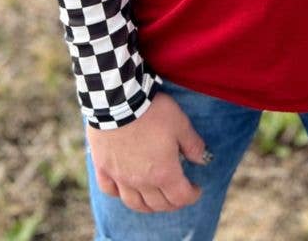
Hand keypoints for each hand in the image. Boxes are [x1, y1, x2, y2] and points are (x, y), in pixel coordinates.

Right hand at [86, 92, 211, 213]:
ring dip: (147, 206)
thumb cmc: (153, 112)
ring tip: (154, 200)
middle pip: (158, 204)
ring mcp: (120, 177)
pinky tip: (123, 190)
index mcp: (164, 173)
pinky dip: (118, 194)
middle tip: (178, 194)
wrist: (118, 102)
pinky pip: (110, 190)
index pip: (181, 196)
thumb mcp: (181, 124)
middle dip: (172, 202)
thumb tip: (204, 160)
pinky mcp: (103, 168)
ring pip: (134, 203)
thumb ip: (193, 144)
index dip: (192, 195)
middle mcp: (142, 182)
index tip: (196, 189)